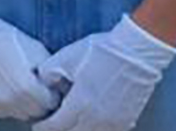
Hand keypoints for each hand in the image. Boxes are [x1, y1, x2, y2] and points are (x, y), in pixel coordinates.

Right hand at [0, 0, 58, 119]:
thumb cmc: (5, 38)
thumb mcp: (36, 49)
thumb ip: (50, 72)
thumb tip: (59, 85)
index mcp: (27, 87)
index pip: (51, 103)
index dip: (53, 93)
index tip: (50, 86)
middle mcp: (12, 99)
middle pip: (37, 112)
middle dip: (41, 102)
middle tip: (38, 87)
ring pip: (20, 114)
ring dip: (25, 105)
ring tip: (22, 86)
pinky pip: (4, 111)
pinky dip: (9, 104)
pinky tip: (7, 87)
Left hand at [33, 14, 175, 130]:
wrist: (137, 52)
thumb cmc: (101, 52)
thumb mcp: (66, 57)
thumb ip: (48, 74)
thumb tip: (44, 85)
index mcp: (80, 104)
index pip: (56, 127)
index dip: (44, 127)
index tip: (37, 126)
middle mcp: (97, 118)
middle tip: (51, 125)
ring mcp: (114, 122)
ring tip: (69, 123)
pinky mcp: (127, 120)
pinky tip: (89, 123)